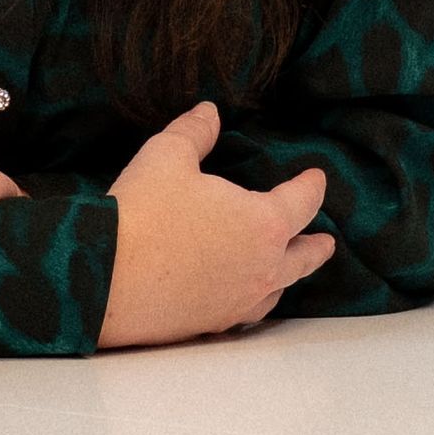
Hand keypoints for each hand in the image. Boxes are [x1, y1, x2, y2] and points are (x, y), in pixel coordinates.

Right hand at [98, 101, 335, 349]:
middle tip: (327, 242)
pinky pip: (249, 311)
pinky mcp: (213, 322)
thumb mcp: (168, 155)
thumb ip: (195, 131)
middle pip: (302, 257)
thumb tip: (209, 112)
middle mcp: (262, 267)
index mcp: (263, 223)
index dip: (311, 187)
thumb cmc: (144, 211)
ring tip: (290, 269)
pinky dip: (257, 300)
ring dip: (289, 275)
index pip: (301, 203)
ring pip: (278, 289)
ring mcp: (239, 300)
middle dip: (315, 246)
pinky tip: (247, 298)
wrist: (107, 276)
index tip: (317, 178)